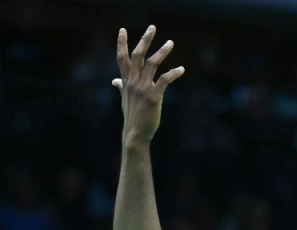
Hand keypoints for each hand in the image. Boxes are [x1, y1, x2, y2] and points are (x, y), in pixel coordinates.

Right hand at [112, 26, 184, 146]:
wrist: (135, 133)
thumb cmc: (132, 116)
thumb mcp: (124, 99)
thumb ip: (121, 87)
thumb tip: (115, 81)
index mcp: (126, 81)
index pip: (122, 58)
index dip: (121, 43)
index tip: (123, 29)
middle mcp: (133, 82)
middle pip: (137, 56)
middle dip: (145, 40)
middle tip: (152, 27)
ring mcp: (142, 89)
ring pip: (152, 64)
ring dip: (162, 52)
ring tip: (170, 43)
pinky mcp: (154, 97)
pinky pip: (164, 80)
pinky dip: (173, 73)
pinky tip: (181, 69)